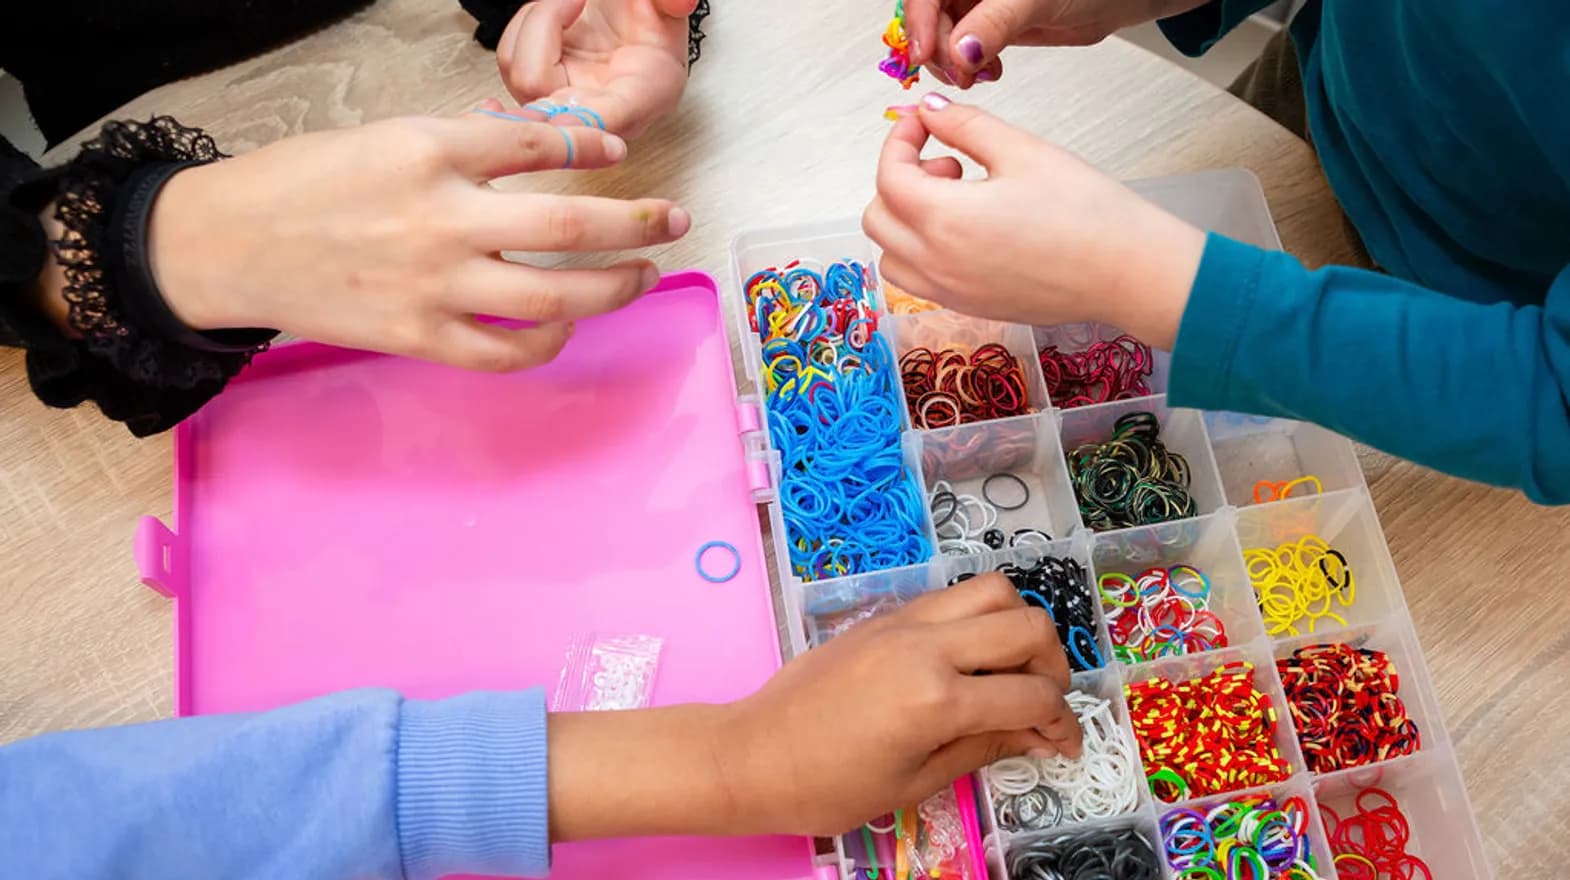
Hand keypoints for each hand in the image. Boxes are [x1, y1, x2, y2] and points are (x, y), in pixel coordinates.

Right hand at [148, 110, 690, 371]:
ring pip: (553, 298)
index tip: (619, 154)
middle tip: (674, 221)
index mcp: (429, 152)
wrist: (227, 246)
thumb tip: (536, 147)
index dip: (590, 146)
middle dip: (636, 224)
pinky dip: (548, 344)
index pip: (536, 144)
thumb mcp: (383, 138)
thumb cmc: (302, 184)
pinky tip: (567, 329)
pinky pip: (506, 352)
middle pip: (569, 227)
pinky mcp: (419, 338)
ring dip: (614, 288)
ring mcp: (434, 286)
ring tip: (642, 275)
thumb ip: (462, 147)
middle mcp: (441, 219)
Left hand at [497, 0, 695, 138]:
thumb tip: (679, 0)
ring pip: (523, 75)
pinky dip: (525, 26)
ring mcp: (567, 98)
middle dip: (547, 33)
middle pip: (549, 101)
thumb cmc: (653, 21)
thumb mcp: (667, 7)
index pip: (609, 119)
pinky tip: (553, 11)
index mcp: (646, 93)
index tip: (567, 103)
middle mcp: (602, 107)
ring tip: (570, 0)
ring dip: (538, 21)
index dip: (582, 120)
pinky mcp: (543, 84)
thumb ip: (673, 1)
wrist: (636, 20)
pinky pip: (512, 60)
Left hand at [546, 574, 1080, 841]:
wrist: (752, 754)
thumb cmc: (827, 786)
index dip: (1062, 725)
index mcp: (936, 699)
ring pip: (993, 592)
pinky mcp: (884, 616)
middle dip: (1054, 666)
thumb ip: (983, 747)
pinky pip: (951, 598)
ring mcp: (903, 623)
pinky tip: (970, 661)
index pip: (1032, 697)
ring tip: (1013, 671)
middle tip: (1044, 703)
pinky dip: (978, 620)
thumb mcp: (914, 782)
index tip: (1064, 744)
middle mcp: (926, 646)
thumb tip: (1037, 734)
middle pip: (1027, 627)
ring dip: (1019, 628)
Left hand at [863, 95, 1204, 348]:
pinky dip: (925, 253)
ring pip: (892, 257)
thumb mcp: (1022, 151)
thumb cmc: (1087, 213)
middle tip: (950, 164)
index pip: (889, 176)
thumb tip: (929, 110)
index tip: (923, 124)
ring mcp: (951, 293)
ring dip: (908, 222)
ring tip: (961, 201)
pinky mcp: (970, 308)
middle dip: (901, 182)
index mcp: (944, 220)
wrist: (1128, 273)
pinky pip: (921, 281)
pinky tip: (972, 232)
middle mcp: (937, 264)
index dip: (900, 141)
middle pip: (879, 218)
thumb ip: (965, 126)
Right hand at [904, 0, 1207, 86]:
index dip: (919, 21)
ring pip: (941, 34)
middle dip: (937, 47)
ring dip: (950, 62)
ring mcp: (978, 3)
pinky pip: (961, 47)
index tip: (925, 54)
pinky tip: (987, 73)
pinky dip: (968, 66)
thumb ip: (996, 23)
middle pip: (928, 14)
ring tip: (973, 75)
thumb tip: (962, 51)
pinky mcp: (989, 24)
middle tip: (958, 73)